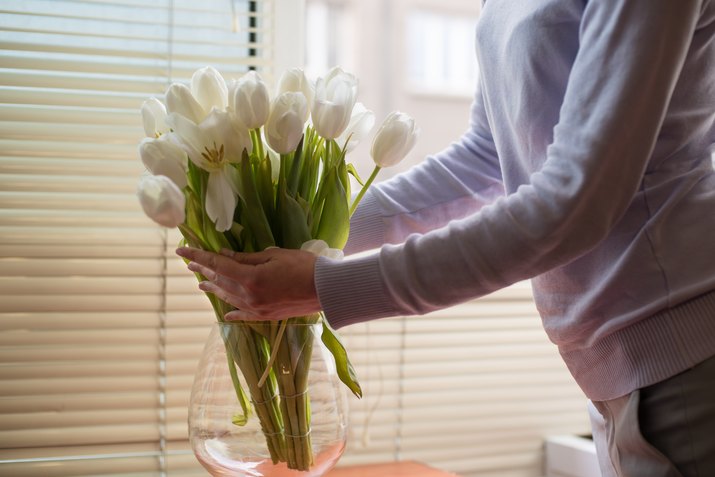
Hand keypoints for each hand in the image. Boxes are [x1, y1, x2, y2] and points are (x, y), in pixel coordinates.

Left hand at [175, 246, 319, 320]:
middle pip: (220, 281)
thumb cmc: (304, 266)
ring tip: (201, 284)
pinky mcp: (266, 316)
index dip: (197, 256)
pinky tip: (225, 313)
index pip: (217, 264)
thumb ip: (247, 258)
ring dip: (214, 289)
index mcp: (250, 278)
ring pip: (228, 297)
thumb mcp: (274, 255)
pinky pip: (244, 315)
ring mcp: (257, 308)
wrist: (326, 289)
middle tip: (189, 263)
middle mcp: (249, 296)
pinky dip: (233, 312)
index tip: (181, 250)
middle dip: (203, 271)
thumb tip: (224, 255)